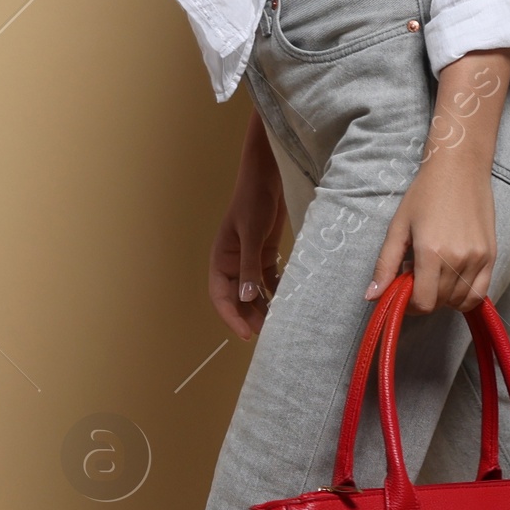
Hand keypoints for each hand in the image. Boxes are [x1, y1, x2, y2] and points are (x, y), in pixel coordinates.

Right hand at [210, 112, 288, 339]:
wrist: (267, 175)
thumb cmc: (253, 200)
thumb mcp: (252, 234)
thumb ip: (249, 266)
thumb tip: (246, 297)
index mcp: (221, 258)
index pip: (221, 295)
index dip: (232, 316)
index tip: (246, 333)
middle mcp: (233, 262)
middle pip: (238, 297)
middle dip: (250, 315)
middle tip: (269, 332)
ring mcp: (250, 258)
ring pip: (254, 290)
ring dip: (264, 305)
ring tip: (279, 322)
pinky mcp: (266, 252)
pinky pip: (269, 279)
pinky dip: (276, 290)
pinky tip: (287, 301)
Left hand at [364, 50, 509, 313]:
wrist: (460, 168)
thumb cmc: (424, 194)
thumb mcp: (398, 227)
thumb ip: (385, 265)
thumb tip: (372, 297)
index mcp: (431, 252)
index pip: (423, 303)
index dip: (410, 305)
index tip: (404, 291)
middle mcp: (458, 259)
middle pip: (440, 303)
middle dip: (424, 297)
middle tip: (417, 275)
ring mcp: (478, 258)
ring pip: (460, 300)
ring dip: (444, 297)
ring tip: (434, 274)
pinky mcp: (492, 255)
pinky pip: (480, 293)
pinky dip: (465, 296)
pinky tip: (453, 282)